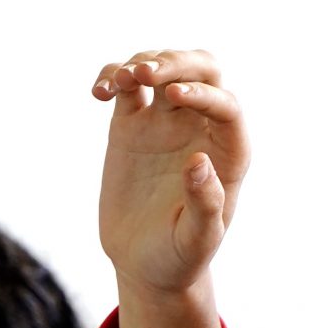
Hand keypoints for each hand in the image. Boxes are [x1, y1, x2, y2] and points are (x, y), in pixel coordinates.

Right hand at [91, 49, 248, 327]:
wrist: (144, 265)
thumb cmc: (179, 258)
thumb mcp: (195, 241)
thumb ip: (204, 204)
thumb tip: (199, 160)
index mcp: (229, 154)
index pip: (227, 106)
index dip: (203, 93)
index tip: (172, 97)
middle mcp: (200, 130)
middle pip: (201, 70)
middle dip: (176, 62)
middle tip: (144, 73)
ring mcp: (165, 123)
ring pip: (161, 70)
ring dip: (140, 63)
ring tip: (116, 83)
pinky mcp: (131, 125)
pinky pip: (125, 85)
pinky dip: (112, 76)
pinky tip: (97, 92)